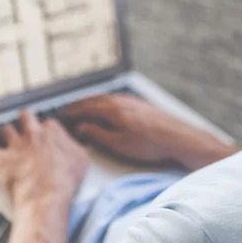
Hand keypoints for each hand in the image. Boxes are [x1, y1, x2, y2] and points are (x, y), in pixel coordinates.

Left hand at [0, 111, 89, 205]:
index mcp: (52, 132)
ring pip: (6, 129)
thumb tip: (75, 145)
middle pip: (26, 117)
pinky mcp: (2, 160)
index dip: (48, 131)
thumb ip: (75, 147)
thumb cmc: (65, 180)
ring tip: (4, 133)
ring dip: (5, 132)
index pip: (49, 123)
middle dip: (26, 119)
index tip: (50, 137)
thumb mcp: (82, 160)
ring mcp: (16, 146)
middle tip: (26, 124)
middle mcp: (32, 134)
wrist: (46, 196)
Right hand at [65, 94, 237, 170]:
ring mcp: (132, 100)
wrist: (178, 138)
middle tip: (69, 109)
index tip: (63, 114)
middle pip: (95, 99)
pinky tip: (107, 108)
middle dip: (80, 104)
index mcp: (113, 109)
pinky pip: (117, 99)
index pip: (86, 107)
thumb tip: (81, 126)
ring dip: (93, 102)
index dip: (73, 111)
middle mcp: (121, 100)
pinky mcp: (141, 104)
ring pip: (106, 98)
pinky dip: (106, 102)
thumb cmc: (149, 144)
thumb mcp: (118, 144)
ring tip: (84, 109)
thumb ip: (97, 133)